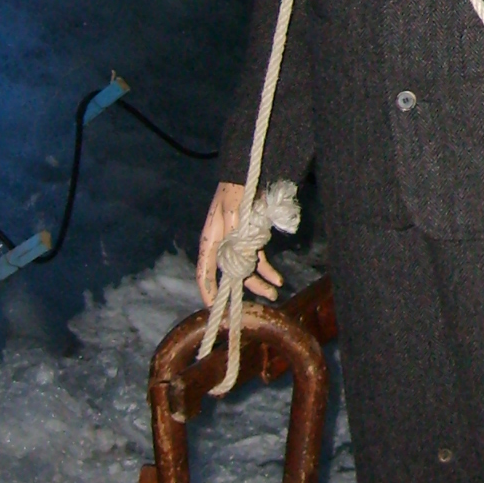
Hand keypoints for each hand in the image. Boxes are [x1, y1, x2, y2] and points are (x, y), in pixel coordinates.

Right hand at [195, 182, 283, 308]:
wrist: (253, 173)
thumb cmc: (238, 190)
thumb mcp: (234, 212)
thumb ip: (235, 237)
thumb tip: (239, 263)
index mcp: (212, 239)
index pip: (205, 271)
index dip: (208, 290)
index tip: (214, 308)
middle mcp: (224, 244)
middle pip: (229, 274)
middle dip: (240, 291)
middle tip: (249, 309)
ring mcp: (239, 242)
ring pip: (247, 270)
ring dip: (259, 284)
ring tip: (275, 294)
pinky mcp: (253, 238)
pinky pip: (260, 260)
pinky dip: (268, 271)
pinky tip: (278, 280)